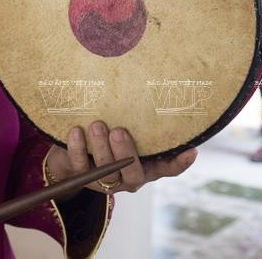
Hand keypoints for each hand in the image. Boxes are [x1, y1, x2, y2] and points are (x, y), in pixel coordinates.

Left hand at [46, 121, 197, 194]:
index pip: (167, 169)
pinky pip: (80, 166)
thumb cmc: (104, 134)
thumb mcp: (123, 127)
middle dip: (126, 152)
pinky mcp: (81, 178)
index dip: (180, 163)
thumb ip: (135, 118)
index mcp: (144, 166)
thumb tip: (147, 81)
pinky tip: (76, 130)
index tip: (191, 150)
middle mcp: (127, 177)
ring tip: (97, 125)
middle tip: (119, 131)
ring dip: (101, 147)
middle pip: (133, 174)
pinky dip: (78, 147)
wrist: (69, 156)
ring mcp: (104, 180)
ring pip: (106, 172)